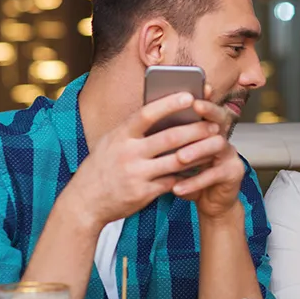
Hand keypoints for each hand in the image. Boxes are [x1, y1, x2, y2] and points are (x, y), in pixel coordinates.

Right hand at [70, 92, 221, 227]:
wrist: (84, 203)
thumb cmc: (102, 167)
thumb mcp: (111, 142)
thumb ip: (134, 130)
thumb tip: (163, 111)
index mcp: (119, 135)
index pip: (146, 114)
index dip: (169, 104)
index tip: (189, 96)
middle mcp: (127, 153)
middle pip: (169, 138)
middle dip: (196, 130)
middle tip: (214, 125)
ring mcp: (136, 174)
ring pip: (177, 160)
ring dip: (200, 152)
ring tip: (215, 145)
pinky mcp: (143, 193)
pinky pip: (173, 181)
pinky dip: (189, 174)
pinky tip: (202, 168)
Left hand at [170, 97, 244, 218]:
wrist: (208, 201)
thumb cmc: (187, 174)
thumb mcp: (175, 153)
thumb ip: (167, 136)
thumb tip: (146, 118)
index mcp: (208, 127)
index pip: (207, 107)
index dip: (204, 97)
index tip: (195, 90)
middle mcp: (222, 136)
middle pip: (219, 119)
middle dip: (208, 112)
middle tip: (195, 108)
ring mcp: (230, 154)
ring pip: (217, 146)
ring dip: (197, 150)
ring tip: (180, 157)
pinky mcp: (233, 173)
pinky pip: (214, 175)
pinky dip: (194, 182)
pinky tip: (178, 188)